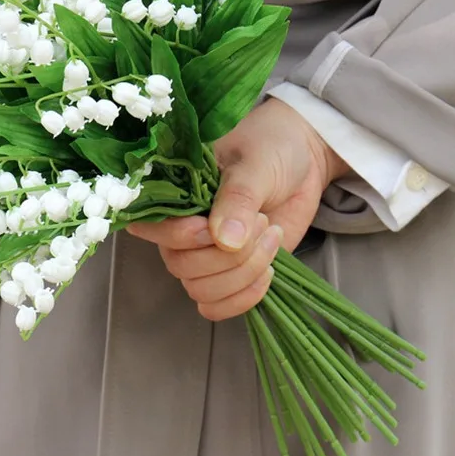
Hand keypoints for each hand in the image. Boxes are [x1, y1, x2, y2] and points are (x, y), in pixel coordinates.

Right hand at [127, 99, 349, 320]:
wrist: (304, 160)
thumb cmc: (271, 149)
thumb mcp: (256, 165)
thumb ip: (237, 198)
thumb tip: (223, 241)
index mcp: (176, 195)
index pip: (150, 228)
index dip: (179, 236)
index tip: (211, 227)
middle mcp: (182, 231)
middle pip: (181, 267)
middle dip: (228, 254)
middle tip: (261, 220)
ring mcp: (205, 256)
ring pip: (201, 290)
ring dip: (243, 273)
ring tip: (271, 237)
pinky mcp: (231, 275)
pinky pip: (218, 307)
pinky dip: (244, 298)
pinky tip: (269, 271)